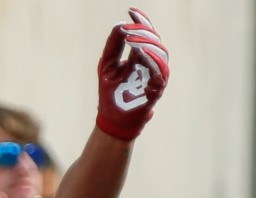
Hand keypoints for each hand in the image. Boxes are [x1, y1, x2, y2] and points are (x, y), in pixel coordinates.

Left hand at [95, 7, 169, 141]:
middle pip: (154, 39)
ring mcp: (156, 73)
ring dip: (146, 43)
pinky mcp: (158, 86)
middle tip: (127, 30)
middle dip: (142, 31)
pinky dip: (151, 59)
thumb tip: (120, 25)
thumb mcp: (107, 64)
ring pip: (160, 51)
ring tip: (132, 40)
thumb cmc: (110, 92)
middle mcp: (151, 62)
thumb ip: (113, 45)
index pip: (146, 33)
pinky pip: (160, 69)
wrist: (113, 117)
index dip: (141, 21)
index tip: (130, 10)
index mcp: (140, 55)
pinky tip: (140, 52)